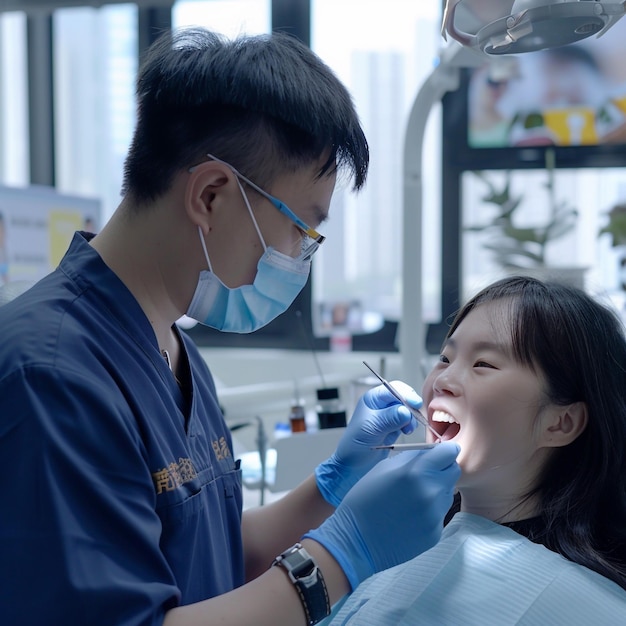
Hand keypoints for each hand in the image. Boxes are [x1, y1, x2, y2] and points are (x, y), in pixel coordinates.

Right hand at [305, 442, 460, 589]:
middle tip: (426, 474)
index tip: (437, 455)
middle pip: (454, 471)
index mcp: (416, 472)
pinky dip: (430, 510)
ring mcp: (435, 515)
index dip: (444, 452)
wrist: (356, 539)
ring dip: (436, 490)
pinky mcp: (435, 532)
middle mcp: (430, 492)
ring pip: (447, 492)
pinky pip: (440, 513)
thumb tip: (429, 453)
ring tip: (412, 497)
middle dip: (442, 469)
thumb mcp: (383, 468)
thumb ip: (411, 457)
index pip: (450, 453)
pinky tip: (410, 515)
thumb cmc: (365, 499)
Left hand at [315, 381, 420, 506]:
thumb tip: (405, 411)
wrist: (353, 464)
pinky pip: (407, 420)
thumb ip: (389, 418)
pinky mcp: (393, 426)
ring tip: (407, 430)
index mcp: (372, 399)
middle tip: (413, 420)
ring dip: (411, 418)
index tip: (415, 404)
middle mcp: (381, 404)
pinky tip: (406, 432)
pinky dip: (410, 425)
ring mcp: (388, 415)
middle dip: (410, 407)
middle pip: (403, 397)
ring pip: (407, 409)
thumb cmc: (355, 445)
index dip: (406, 395)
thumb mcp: (372, 429)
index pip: (393, 389)